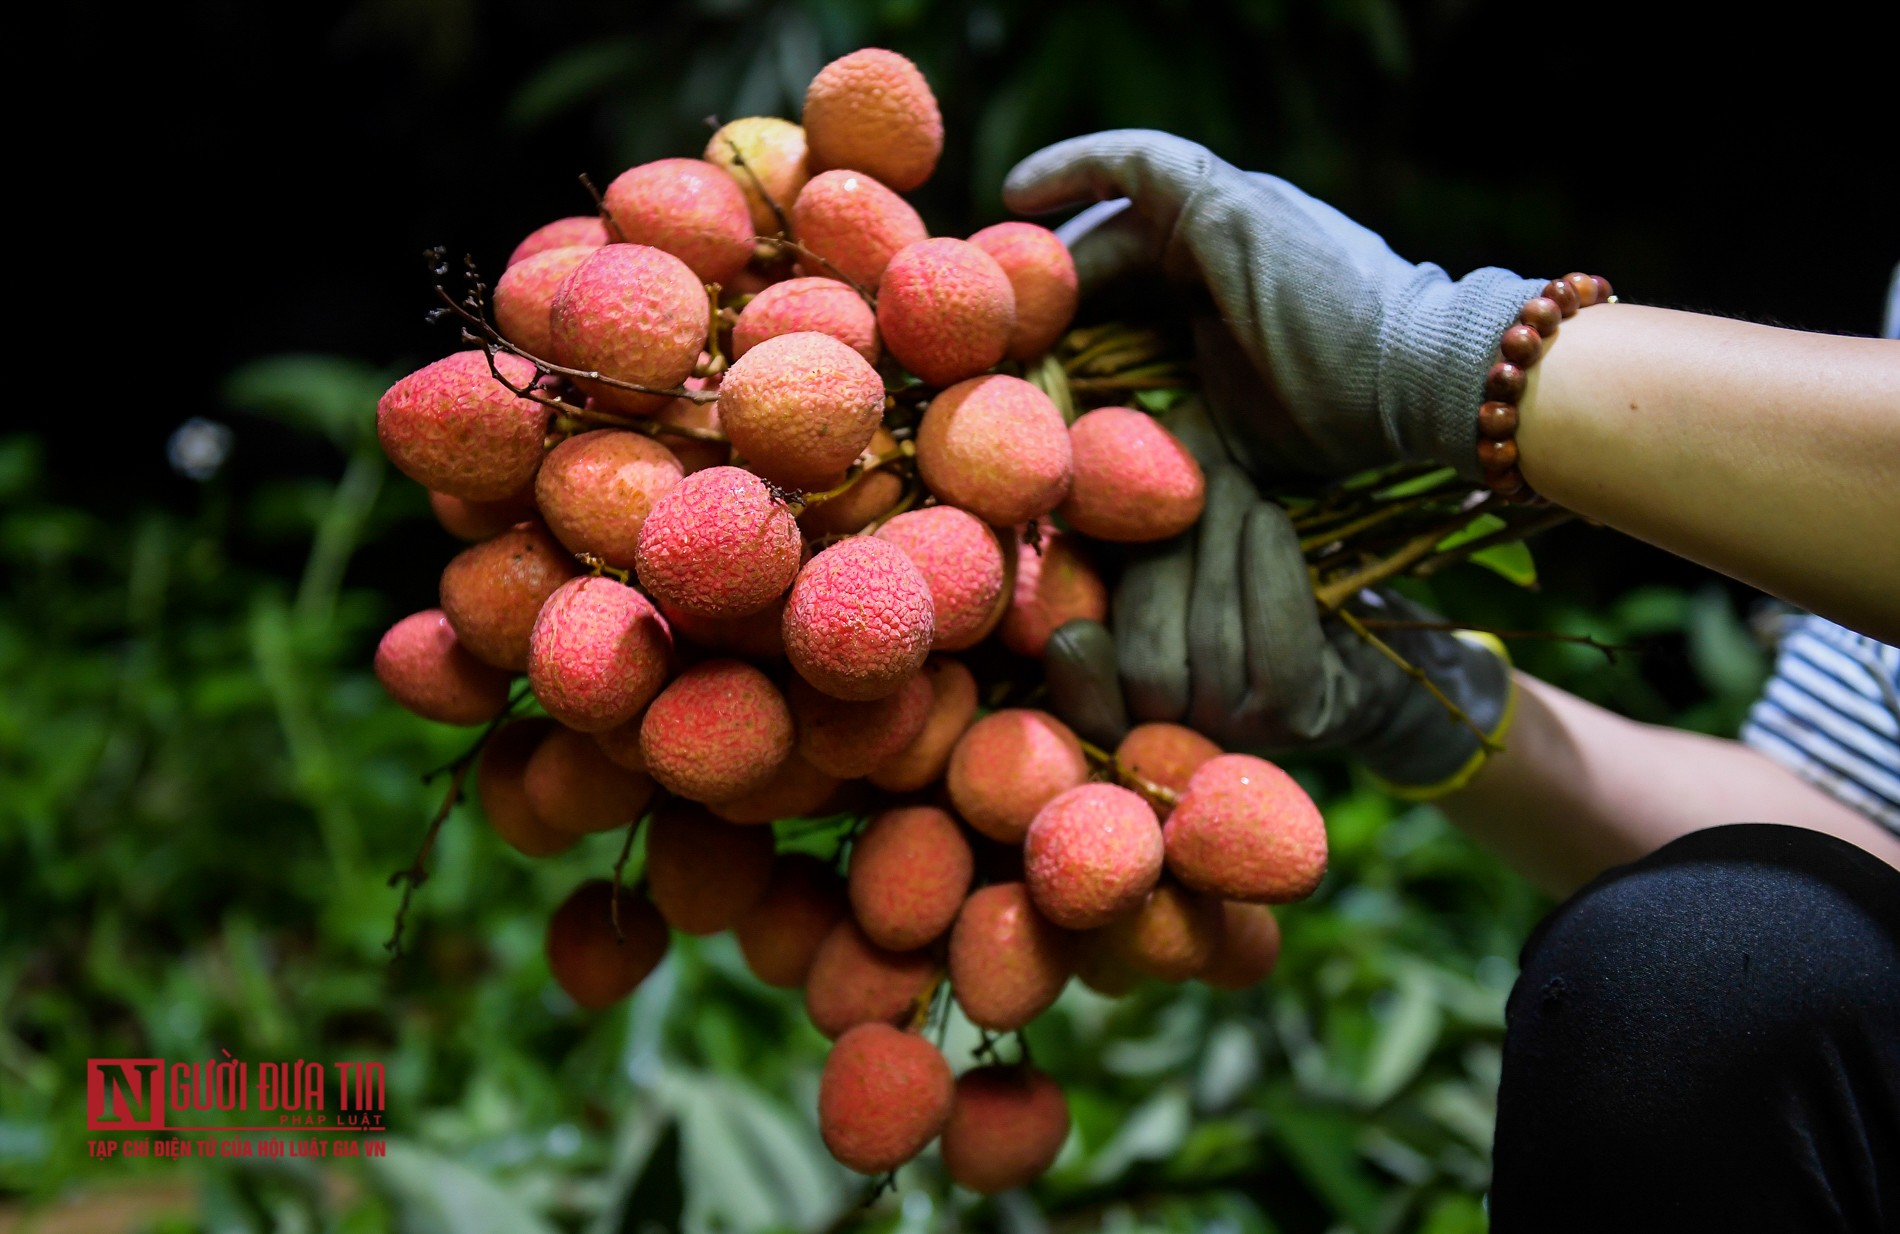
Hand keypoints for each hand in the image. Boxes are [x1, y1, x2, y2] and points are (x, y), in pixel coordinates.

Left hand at [1005, 130, 1544, 481]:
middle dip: (1050, 279)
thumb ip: (1170, 431)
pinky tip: (1016, 194)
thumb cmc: (1340, 422)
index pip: (1132, 291)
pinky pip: (1133, 161)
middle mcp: (1228, 243)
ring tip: (988, 255)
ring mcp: (1228, 213)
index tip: (1015, 350)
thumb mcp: (1232, 435)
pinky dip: (1075, 166)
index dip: (1072, 312)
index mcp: (1230, 297)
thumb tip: (1092, 469)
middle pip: (1117, 248)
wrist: (1417, 382)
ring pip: (1118, 203)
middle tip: (984, 313)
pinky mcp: (1224, 199)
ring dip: (1052, 233)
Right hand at [1042, 400, 1514, 793]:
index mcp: (1117, 716)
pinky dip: (1271, 577)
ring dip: (1221, 547)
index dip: (1077, 664)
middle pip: (1144, 663)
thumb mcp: (1160, 567)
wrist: (1353, 628)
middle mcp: (1168, 748)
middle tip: (1192, 477)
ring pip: (1211, 644)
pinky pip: (1276, 655)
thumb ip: (1107, 560)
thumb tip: (1070, 524)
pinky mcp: (1295, 725)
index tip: (1085, 589)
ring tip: (1233, 478)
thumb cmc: (1238, 586)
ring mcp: (1233, 741)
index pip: (1079, 706)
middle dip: (1162, 558)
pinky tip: (1268, 520)